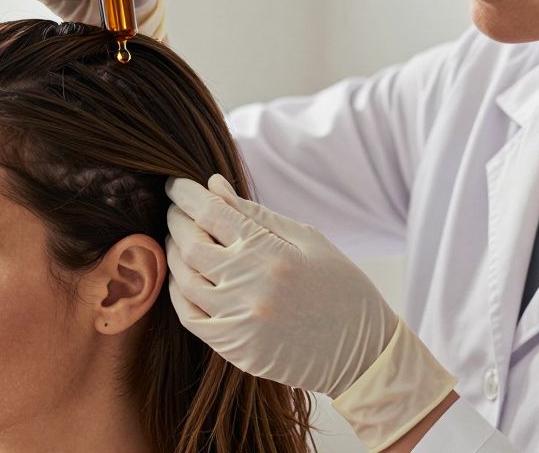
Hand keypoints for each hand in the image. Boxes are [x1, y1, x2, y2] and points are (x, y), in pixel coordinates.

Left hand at [165, 174, 397, 397]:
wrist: (365, 353)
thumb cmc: (341, 287)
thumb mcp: (308, 239)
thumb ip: (256, 212)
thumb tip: (213, 185)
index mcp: (272, 253)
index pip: (211, 213)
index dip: (186, 195)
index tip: (175, 185)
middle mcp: (252, 287)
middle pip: (190, 244)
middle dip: (176, 220)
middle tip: (174, 209)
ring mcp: (241, 322)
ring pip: (185, 280)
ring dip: (173, 255)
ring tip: (177, 239)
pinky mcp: (237, 351)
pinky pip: (191, 318)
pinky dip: (180, 294)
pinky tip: (184, 277)